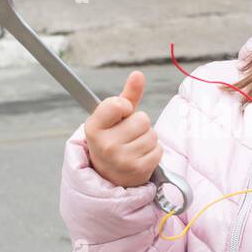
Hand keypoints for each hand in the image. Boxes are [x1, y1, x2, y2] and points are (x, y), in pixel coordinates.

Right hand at [85, 71, 162, 187]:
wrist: (110, 177)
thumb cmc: (112, 140)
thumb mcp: (113, 119)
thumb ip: (127, 96)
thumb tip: (138, 74)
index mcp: (93, 128)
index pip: (117, 104)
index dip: (124, 106)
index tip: (121, 113)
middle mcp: (105, 145)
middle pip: (142, 119)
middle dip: (139, 125)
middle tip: (127, 136)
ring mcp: (122, 159)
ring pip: (152, 134)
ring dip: (147, 138)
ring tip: (134, 147)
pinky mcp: (138, 170)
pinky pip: (159, 149)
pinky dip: (153, 152)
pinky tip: (140, 157)